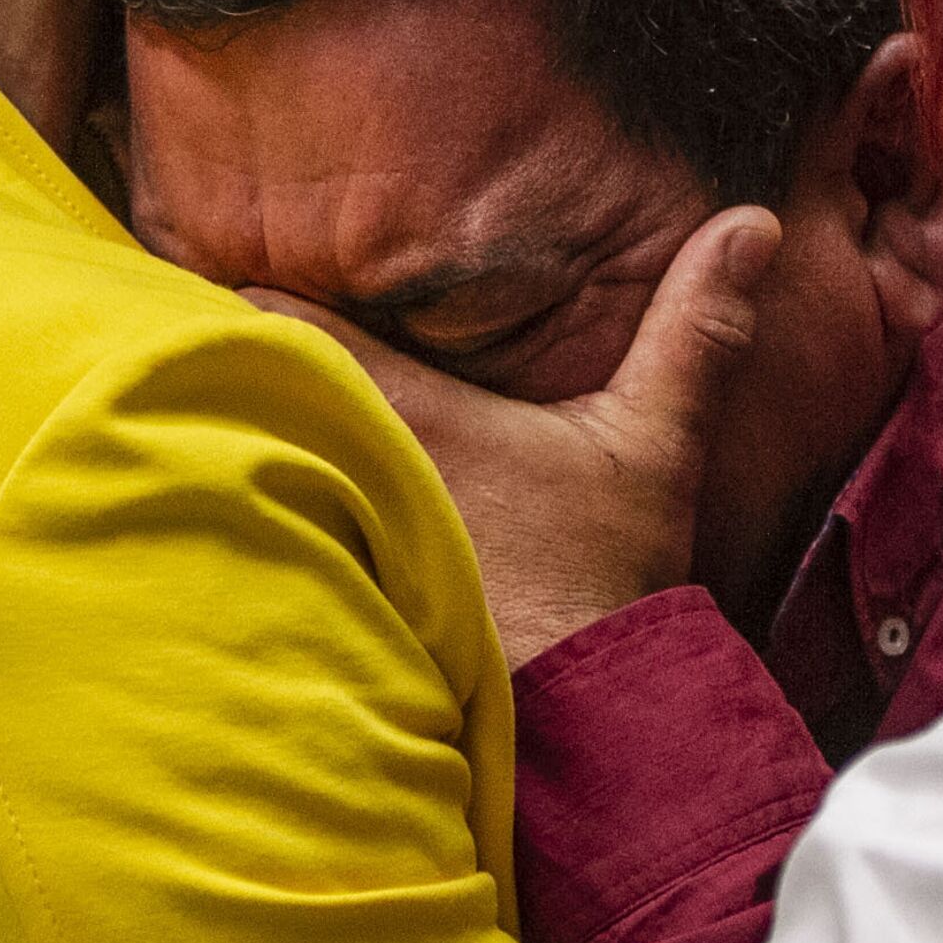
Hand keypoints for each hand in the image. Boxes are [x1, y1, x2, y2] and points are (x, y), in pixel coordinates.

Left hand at [243, 207, 781, 667]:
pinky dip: (228, 512)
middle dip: (216, 356)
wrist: (575, 722)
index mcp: (403, 409)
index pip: (273, 318)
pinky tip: (219, 509)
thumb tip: (752, 219)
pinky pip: (236, 537)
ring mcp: (316, 544)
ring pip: (225, 457)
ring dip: (218, 432)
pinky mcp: (309, 608)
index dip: (245, 288)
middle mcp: (340, 468)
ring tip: (192, 405)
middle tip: (190, 315)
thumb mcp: (652, 445)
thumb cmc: (598, 579)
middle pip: (226, 384)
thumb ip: (694, 330)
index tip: (232, 261)